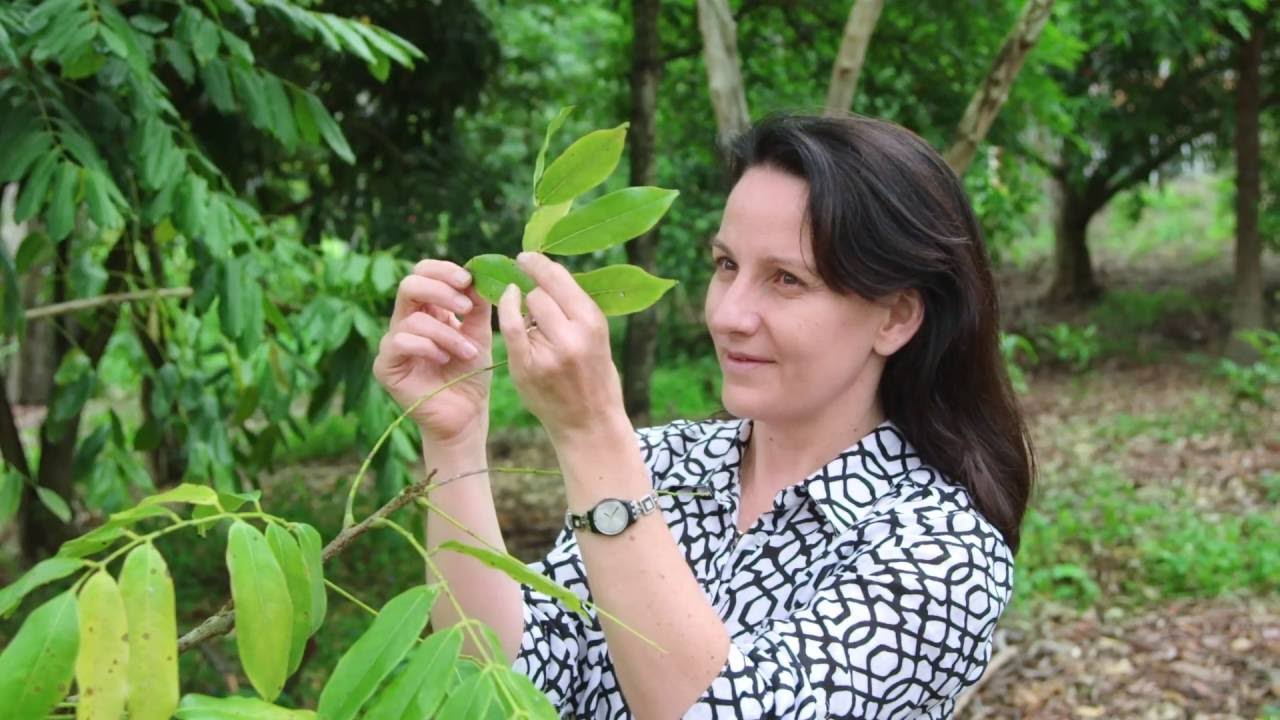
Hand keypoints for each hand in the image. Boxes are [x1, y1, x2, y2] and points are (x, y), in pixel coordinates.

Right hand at [372, 259, 492, 446]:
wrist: (466, 413)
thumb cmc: (471, 374)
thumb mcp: (480, 334)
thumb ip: (477, 306)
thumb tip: (476, 276)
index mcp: (427, 310)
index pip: (423, 273)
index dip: (442, 270)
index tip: (467, 279)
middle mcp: (406, 322)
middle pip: (409, 285)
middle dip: (440, 291)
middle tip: (465, 307)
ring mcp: (393, 343)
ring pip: (412, 319)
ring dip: (447, 333)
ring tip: (468, 352)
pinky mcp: (386, 366)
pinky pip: (400, 341)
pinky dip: (427, 347)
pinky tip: (443, 360)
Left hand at [496, 252, 627, 442]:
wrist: (589, 423)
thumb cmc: (595, 377)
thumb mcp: (597, 338)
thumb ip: (575, 309)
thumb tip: (547, 274)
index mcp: (593, 323)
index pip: (561, 280)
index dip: (540, 265)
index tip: (526, 257)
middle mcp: (572, 335)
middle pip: (541, 291)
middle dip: (532, 287)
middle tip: (526, 286)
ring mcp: (548, 352)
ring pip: (526, 306)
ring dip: (524, 304)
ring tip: (531, 315)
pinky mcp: (526, 367)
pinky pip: (510, 326)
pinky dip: (507, 310)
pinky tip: (508, 302)